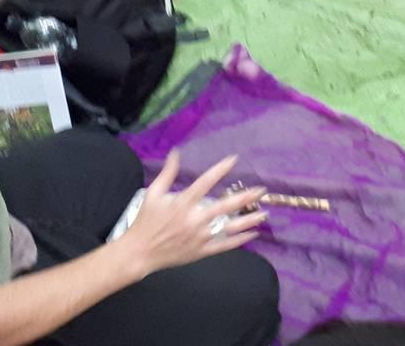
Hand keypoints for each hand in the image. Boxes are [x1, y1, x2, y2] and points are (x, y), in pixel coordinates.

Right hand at [111, 151, 266, 278]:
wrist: (140, 252)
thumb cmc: (146, 221)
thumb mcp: (153, 193)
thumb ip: (168, 173)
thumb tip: (176, 152)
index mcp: (183, 202)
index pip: (206, 182)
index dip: (220, 169)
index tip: (234, 159)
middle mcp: (194, 219)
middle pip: (225, 206)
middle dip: (245, 197)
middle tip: (261, 190)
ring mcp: (199, 236)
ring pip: (229, 227)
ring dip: (248, 220)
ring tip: (264, 214)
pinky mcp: (201, 251)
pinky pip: (224, 245)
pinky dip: (240, 240)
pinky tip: (253, 234)